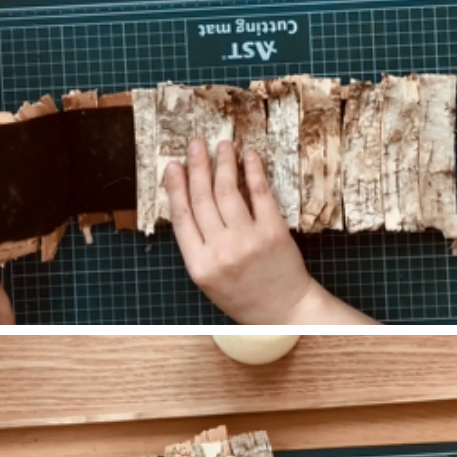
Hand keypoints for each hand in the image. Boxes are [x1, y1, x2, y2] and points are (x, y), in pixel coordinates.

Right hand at [165, 140, 374, 324]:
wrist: (284, 311)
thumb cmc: (244, 296)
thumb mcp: (209, 280)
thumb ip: (198, 247)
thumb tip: (188, 203)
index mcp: (200, 265)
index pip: (182, 217)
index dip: (176, 188)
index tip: (173, 166)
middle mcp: (221, 251)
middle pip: (203, 199)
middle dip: (197, 167)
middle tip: (195, 144)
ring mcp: (247, 240)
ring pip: (228, 192)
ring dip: (223, 163)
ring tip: (221, 145)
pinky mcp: (273, 232)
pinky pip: (260, 194)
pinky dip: (253, 172)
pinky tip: (249, 157)